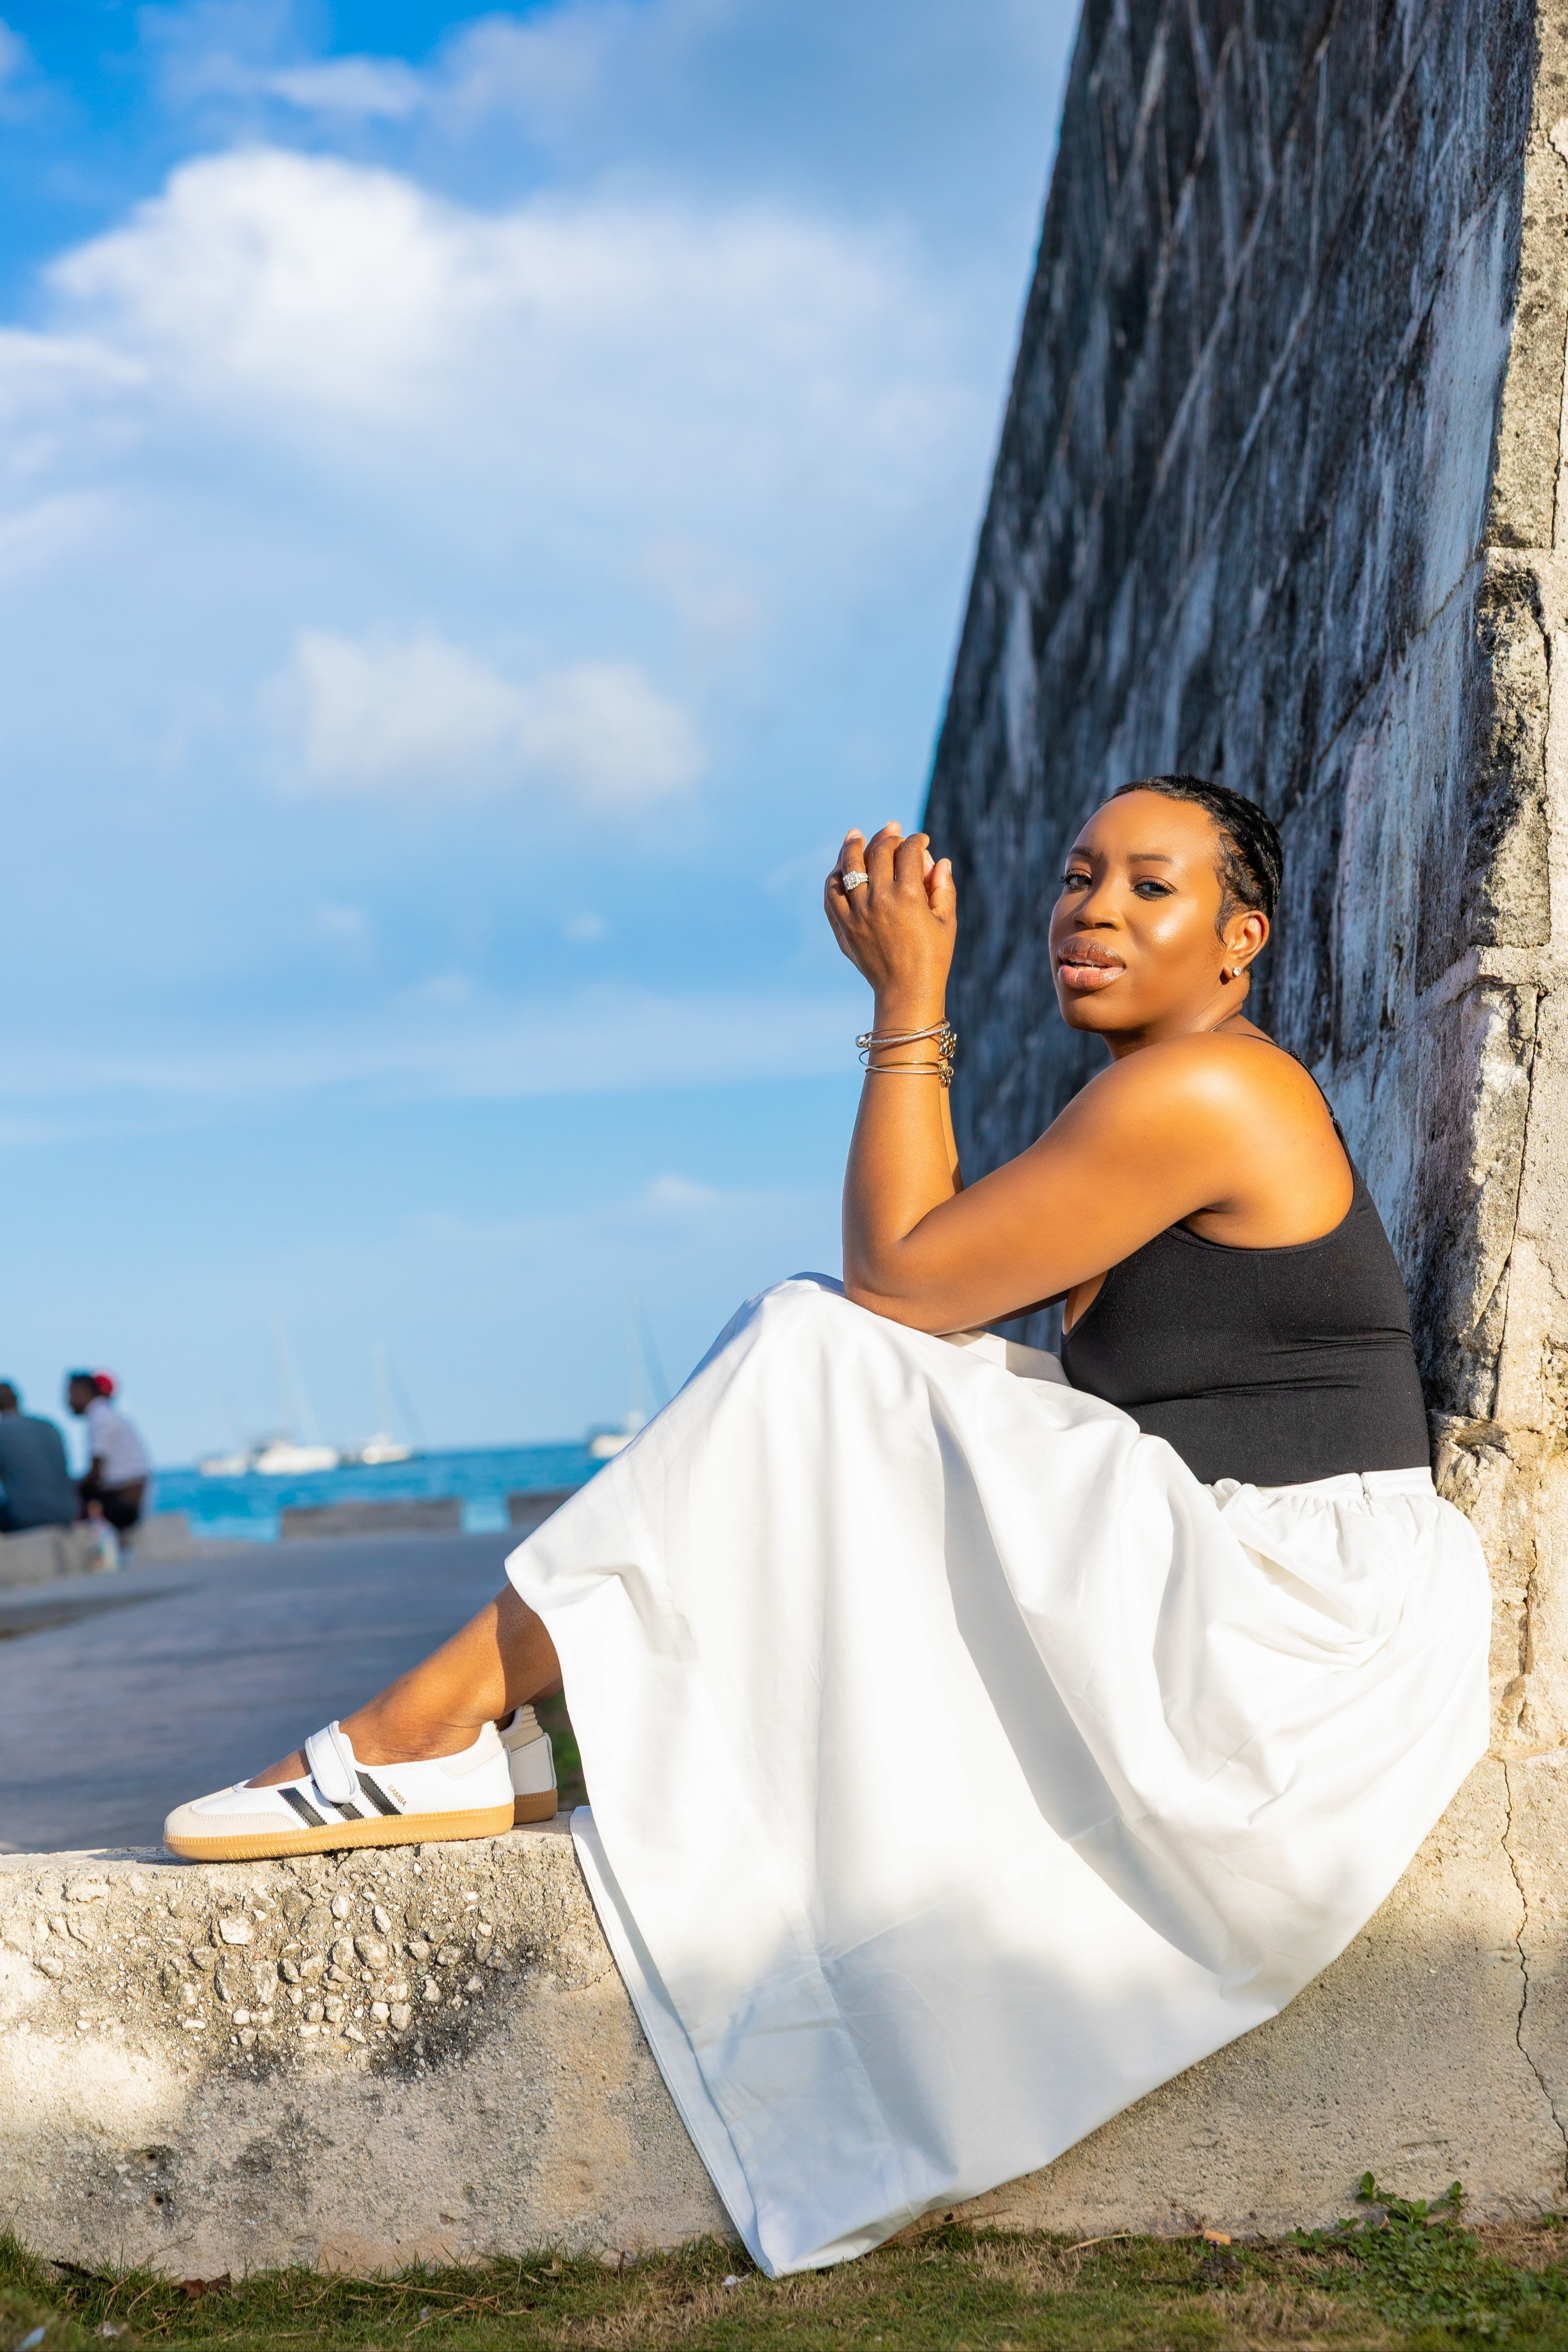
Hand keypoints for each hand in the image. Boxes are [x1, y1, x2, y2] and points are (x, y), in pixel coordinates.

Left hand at [824, 822, 955, 1017]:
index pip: (908, 852)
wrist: (907, 991)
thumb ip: (944, 888)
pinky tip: (839, 867)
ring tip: (855, 835)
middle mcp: (880, 899)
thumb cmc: (934, 956)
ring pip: (849, 867)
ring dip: (852, 847)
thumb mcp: (947, 921)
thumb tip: (940, 861)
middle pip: (879, 853)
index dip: (916, 841)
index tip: (920, 840)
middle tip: (893, 831)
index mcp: (909, 895)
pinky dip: (835, 877)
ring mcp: (857, 912)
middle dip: (888, 837)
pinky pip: (832, 894)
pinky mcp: (844, 926)